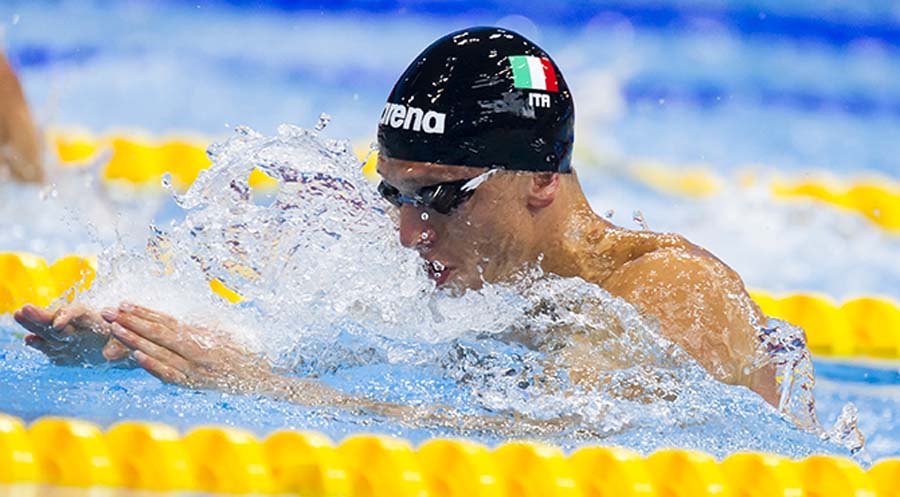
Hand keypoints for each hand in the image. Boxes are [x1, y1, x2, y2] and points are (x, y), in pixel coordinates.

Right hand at [15, 304, 131, 365]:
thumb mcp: (127, 346)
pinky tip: (29, 340)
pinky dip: (41, 344)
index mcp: (95, 319)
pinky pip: (51, 346)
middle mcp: (79, 326)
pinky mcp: (64, 350)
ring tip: (19, 314)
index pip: (78, 312)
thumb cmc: (128, 344)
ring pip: (49, 329)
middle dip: (42, 315)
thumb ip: (118, 349)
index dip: (67, 315)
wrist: (124, 353)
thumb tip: (110, 354)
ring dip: (34, 324)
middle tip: (24, 309)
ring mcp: (69, 337)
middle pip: (58, 318)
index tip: (58, 325)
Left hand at [102, 302, 275, 393]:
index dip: (145, 312)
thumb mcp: (227, 336)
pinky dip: (153, 364)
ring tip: (114, 328)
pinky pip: (170, 373)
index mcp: (204, 335)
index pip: (168, 321)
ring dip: (135, 339)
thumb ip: (203, 328)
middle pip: (159, 333)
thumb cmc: (248, 357)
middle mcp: (198, 349)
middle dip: (131, 321)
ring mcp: (196, 368)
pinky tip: (136, 356)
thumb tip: (180, 320)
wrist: (266, 381)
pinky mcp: (195, 384)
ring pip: (160, 350)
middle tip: (108, 312)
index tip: (125, 304)